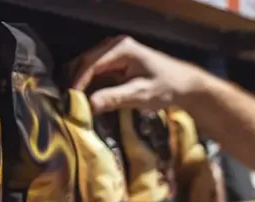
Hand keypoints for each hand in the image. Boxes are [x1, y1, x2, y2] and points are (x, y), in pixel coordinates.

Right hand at [72, 36, 204, 112]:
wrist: (184, 84)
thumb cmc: (166, 88)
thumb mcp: (141, 94)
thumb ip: (115, 98)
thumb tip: (91, 104)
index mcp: (121, 49)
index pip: (91, 63)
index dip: (78, 81)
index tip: (71, 99)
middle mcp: (116, 45)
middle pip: (86, 62)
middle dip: (77, 81)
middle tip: (70, 102)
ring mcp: (116, 51)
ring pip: (90, 65)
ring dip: (82, 82)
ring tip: (77, 101)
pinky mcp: (118, 60)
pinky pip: (98, 70)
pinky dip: (92, 82)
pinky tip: (89, 96)